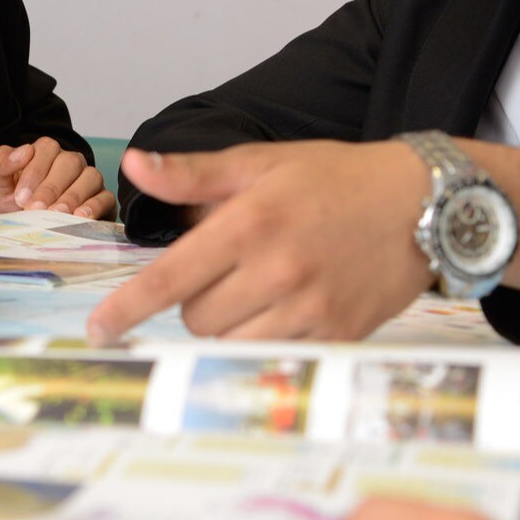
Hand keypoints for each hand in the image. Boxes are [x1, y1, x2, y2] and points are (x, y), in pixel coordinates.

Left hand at [0, 137, 113, 218]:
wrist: (19, 234)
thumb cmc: (8, 205)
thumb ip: (1, 162)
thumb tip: (23, 151)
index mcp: (45, 154)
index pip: (47, 148)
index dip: (34, 171)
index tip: (20, 196)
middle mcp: (70, 164)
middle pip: (70, 162)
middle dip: (51, 187)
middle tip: (35, 209)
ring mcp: (88, 181)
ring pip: (90, 177)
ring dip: (72, 196)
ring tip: (56, 214)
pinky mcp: (102, 201)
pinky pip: (105, 197)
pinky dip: (93, 206)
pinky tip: (79, 217)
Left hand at [87, 141, 431, 343]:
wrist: (420, 203)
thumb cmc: (334, 179)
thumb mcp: (260, 163)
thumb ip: (193, 174)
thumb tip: (134, 165)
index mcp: (249, 223)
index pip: (170, 278)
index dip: (128, 308)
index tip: (99, 330)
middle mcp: (277, 270)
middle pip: (196, 318)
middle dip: (195, 299)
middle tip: (226, 268)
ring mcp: (310, 308)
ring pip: (230, 343)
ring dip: (227, 323)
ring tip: (255, 288)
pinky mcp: (338, 335)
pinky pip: (274, 357)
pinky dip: (264, 340)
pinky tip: (283, 310)